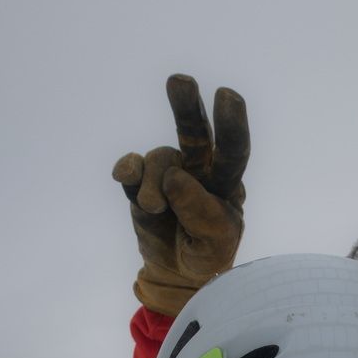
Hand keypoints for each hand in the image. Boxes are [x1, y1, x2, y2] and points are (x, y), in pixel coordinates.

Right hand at [113, 75, 249, 314]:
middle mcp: (198, 170)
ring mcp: (167, 175)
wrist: (176, 276)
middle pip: (194, 133)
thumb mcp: (215, 242)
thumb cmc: (207, 256)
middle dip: (187, 106)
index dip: (231, 123)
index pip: (232, 150)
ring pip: (158, 160)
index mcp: (226, 181)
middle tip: (179, 81)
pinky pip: (132, 170)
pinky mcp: (140, 186)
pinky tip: (125, 175)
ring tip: (154, 210)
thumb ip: (200, 210)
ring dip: (153, 185)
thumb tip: (174, 176)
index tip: (227, 96)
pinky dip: (128, 170)